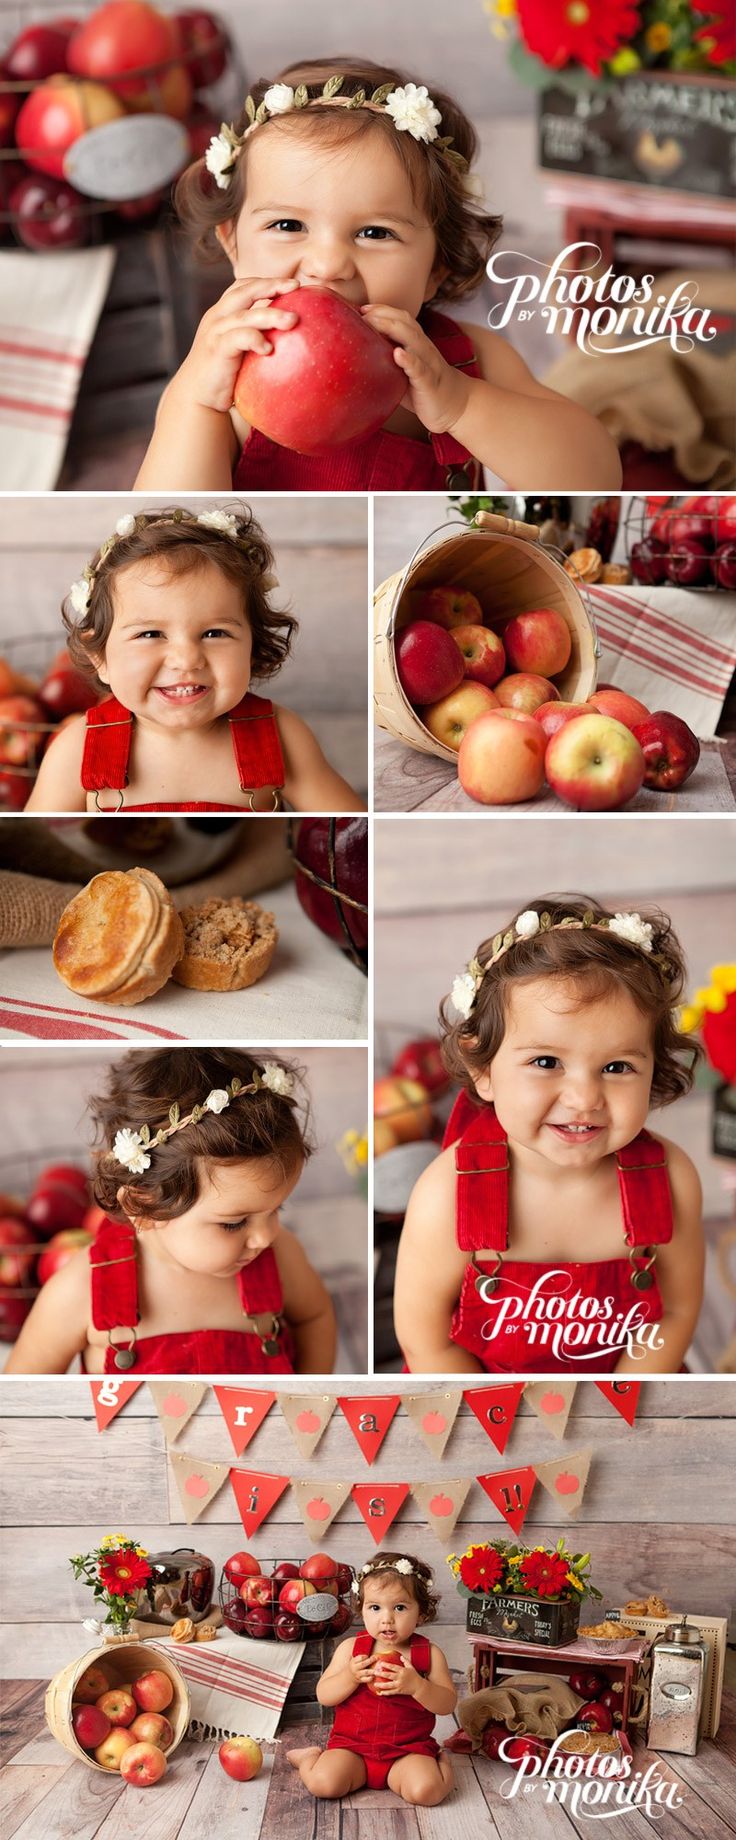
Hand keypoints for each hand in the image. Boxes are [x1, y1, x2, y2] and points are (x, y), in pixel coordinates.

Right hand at [178, 277, 300, 413]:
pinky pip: (238, 338)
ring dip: (271, 315)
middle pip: (245, 291)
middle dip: (271, 285)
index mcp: (223, 313)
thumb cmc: (224, 375)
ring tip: (293, 320)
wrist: (197, 397)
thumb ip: (255, 336)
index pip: (243, 287)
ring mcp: (215, 332)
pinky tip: (269, 349)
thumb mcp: (239, 349)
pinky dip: (255, 339)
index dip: (266, 281)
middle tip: (296, 286)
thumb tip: (291, 336)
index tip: (293, 284)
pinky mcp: (216, 349)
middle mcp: (217, 317)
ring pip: (245, 315)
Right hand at [348, 1652, 376, 1687]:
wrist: (349, 1677)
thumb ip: (358, 1655)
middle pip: (363, 1664)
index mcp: (353, 1662)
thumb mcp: (353, 1660)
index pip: (360, 1658)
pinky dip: (371, 1678)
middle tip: (377, 1658)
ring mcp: (358, 1674)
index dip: (365, 1656)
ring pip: (366, 1672)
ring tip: (379, 1668)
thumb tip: (363, 1646)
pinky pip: (366, 1679)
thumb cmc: (354, 1666)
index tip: (369, 1656)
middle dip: (371, 1660)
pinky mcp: (360, 1680)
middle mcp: (355, 1668)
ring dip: (372, 1670)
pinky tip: (375, 1675)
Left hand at [359, 304, 469, 434]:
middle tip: (362, 314)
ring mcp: (428, 363)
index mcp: (417, 343)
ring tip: (374, 323)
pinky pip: (420, 369)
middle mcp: (423, 348)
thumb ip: (387, 359)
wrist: (454, 406)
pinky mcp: (429, 382)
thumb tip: (356, 357)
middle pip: (405, 323)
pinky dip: (409, 360)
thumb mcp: (403, 370)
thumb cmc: (422, 388)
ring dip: (393, 329)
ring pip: (413, 340)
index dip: (383, 310)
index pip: (401, 318)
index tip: (362, 308)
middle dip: (383, 315)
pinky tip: (398, 354)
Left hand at [372, 1660, 418, 1696]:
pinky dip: (386, 1693)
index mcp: (402, 1671)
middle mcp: (400, 1677)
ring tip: (375, 1684)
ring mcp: (399, 1685)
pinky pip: (391, 1692)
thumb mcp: (411, 1667)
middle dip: (381, 1674)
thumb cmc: (415, 1676)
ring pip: (389, 1685)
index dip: (387, 1665)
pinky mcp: (399, 1691)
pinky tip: (381, 1692)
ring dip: (381, 1685)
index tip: (381, 1663)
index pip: (393, 1667)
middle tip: (374, 1672)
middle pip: (389, 1675)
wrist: (419, 1686)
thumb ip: (405, 1661)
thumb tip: (401, 1656)